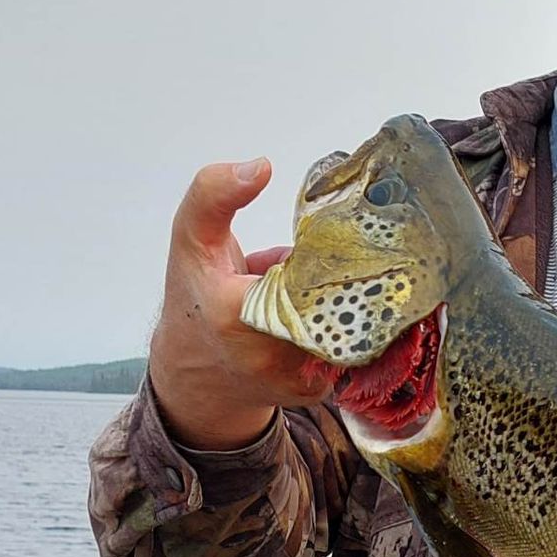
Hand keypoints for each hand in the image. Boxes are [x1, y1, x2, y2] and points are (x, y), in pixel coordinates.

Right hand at [147, 159, 334, 448]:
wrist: (200, 372)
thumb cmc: (199, 297)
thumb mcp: (192, 241)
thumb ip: (214, 195)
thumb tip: (261, 166)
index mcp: (237, 313)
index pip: (310, 272)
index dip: (336, 250)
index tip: (345, 232)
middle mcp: (270, 355)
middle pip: (343, 298)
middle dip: (356, 269)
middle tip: (365, 247)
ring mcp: (299, 378)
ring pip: (358, 325)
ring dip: (360, 295)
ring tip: (352, 276)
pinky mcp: (321, 391)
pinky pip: (359, 349)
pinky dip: (359, 320)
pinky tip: (346, 306)